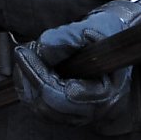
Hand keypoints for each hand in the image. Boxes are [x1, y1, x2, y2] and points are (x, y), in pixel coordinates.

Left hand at [12, 0, 140, 126]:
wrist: (116, 37)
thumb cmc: (109, 32)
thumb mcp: (93, 27)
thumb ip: (68, 37)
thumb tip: (43, 48)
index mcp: (104, 93)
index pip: (61, 97)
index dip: (38, 75)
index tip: (24, 52)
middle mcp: (93, 110)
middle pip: (48, 107)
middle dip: (30, 79)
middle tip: (23, 53)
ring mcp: (81, 113)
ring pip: (42, 109)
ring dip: (28, 84)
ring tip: (28, 58)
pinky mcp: (69, 109)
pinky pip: (42, 107)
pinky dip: (30, 88)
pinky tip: (31, 68)